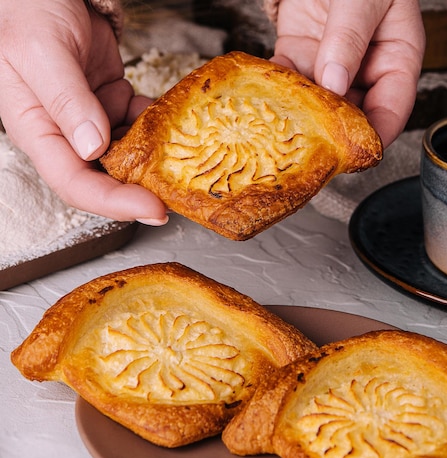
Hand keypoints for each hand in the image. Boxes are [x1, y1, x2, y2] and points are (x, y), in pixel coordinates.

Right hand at [0, 0, 166, 223]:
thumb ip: (66, 100)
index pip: (76, 184)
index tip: (152, 209)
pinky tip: (166, 117)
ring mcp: (90, 119)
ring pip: (126, 155)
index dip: (114, 203)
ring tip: (179, 153)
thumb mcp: (41, 52)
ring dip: (152, 157)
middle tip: (176, 194)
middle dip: (140, 190)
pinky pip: (137, 124)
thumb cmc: (27, 9)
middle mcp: (65, 133)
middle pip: (104, 180)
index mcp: (38, 131)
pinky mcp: (110, 102)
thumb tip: (92, 147)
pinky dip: (154, 124)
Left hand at [270, 0, 424, 148]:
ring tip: (286, 131)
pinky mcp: (300, 58)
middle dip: (333, 134)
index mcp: (397, 58)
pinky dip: (278, 94)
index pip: (393, 108)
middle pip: (353, 115)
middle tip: (314, 147)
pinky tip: (267, 102)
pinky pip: (290, 83)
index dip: (376, 135)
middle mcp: (365, 69)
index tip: (357, 153)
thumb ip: (350, 37)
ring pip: (319, 105)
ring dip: (301, 119)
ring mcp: (331, 66)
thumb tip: (335, 83)